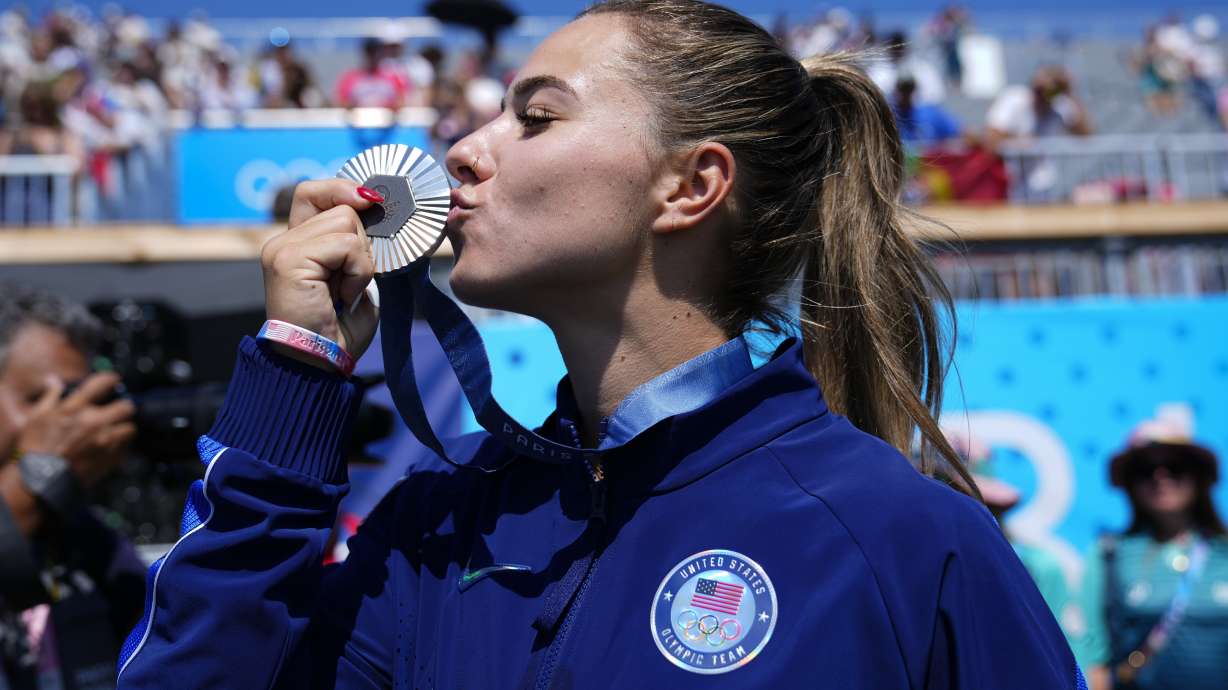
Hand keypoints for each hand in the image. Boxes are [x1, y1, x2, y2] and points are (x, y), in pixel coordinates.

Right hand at [15, 373, 135, 488]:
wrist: (40, 479)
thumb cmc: (35, 447)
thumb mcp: (36, 417)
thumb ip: (50, 396)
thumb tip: (54, 380)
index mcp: (76, 408)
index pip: (103, 383)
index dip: (111, 379)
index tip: (113, 380)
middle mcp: (95, 422)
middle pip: (127, 406)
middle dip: (124, 407)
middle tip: (118, 410)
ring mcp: (105, 441)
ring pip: (130, 428)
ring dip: (124, 428)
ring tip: (115, 431)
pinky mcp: (110, 459)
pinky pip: (126, 449)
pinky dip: (120, 447)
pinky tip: (110, 448)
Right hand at [260, 180, 379, 369]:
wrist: (318, 364)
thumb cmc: (338, 330)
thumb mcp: (353, 278)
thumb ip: (354, 245)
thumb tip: (373, 210)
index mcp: (296, 244)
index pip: (314, 192)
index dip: (343, 191)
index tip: (371, 202)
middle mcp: (282, 242)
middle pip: (341, 207)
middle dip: (362, 244)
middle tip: (351, 281)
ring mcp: (282, 249)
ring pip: (346, 222)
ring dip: (361, 260)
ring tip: (346, 291)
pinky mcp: (289, 259)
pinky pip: (345, 245)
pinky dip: (357, 271)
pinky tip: (343, 295)